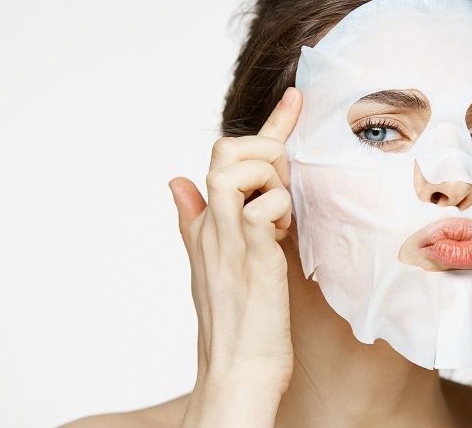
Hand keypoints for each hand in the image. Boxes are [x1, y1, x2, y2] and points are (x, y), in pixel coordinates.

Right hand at [169, 88, 301, 426]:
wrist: (237, 373)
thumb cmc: (237, 320)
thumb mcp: (214, 263)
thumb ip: (196, 220)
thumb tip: (175, 181)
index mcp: (206, 223)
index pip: (227, 160)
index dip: (268, 125)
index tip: (296, 99)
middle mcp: (211, 224)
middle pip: (224, 149)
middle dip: (264, 151)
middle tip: (284, 189)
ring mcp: (227, 238)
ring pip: (235, 167)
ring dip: (269, 178)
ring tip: (280, 216)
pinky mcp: (251, 256)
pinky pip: (263, 206)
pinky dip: (279, 210)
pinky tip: (282, 237)